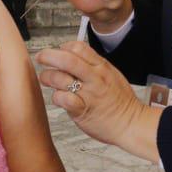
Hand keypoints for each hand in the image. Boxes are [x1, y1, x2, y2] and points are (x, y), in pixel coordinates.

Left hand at [36, 41, 157, 159]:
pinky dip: (56, 97)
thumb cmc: (121, 102)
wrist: (130, 124)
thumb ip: (95, 66)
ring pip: (60, 78)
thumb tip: (76, 57)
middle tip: (41, 58)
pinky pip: (63, 99)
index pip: (78, 47)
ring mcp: (88, 94)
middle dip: (48, 56)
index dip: (63, 47)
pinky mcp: (82, 110)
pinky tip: (59, 98)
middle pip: (67, 59)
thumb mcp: (112, 75)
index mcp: (102, 67)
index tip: (58, 51)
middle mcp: (94, 78)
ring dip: (48, 77)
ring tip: (46, 79)